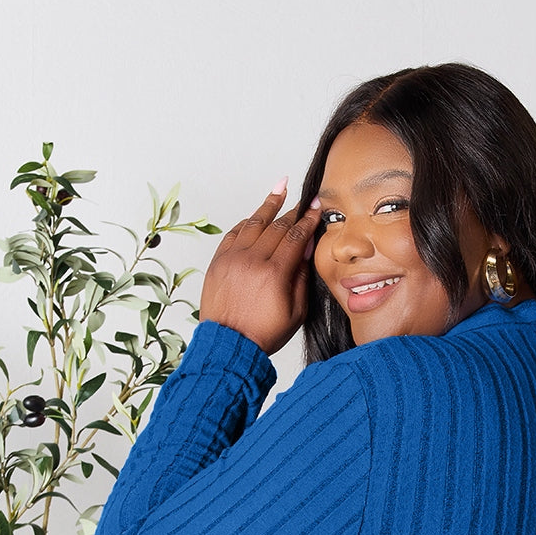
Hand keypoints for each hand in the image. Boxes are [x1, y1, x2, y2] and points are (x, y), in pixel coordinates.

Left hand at [198, 182, 322, 356]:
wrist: (229, 345)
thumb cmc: (263, 334)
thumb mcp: (296, 312)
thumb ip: (302, 277)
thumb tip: (305, 248)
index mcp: (274, 273)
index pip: (295, 236)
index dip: (308, 219)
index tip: (316, 207)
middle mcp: (252, 260)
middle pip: (276, 226)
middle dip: (293, 210)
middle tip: (304, 199)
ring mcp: (232, 259)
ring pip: (253, 223)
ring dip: (269, 205)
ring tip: (280, 189)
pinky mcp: (219, 262)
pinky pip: (234, 233)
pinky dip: (247, 222)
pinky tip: (256, 216)